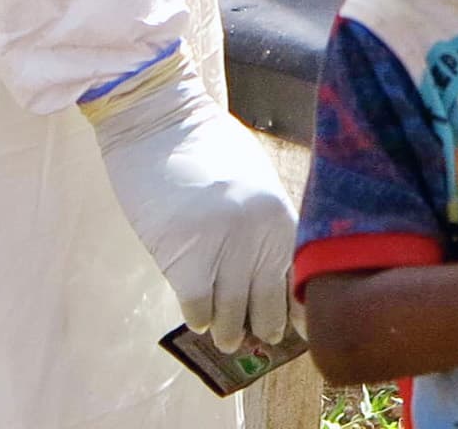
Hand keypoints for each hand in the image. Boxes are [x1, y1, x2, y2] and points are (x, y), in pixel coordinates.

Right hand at [83, 54, 301, 352]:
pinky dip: (200, 316)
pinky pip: (198, 307)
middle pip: (268, 304)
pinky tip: (201, 315)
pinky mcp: (183, 255)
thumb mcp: (254, 179)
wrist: (159, 119)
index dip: (298, 310)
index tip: (298, 328)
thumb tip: (273, 270)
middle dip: (264, 326)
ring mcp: (222, 246)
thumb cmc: (207, 146)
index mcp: (280, 213)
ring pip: (232, 314)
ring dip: (230, 330)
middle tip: (260, 338)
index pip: (298, 278)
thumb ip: (267, 222)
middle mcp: (258, 234)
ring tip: (230, 337)